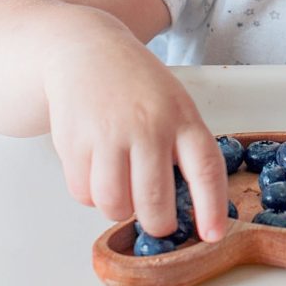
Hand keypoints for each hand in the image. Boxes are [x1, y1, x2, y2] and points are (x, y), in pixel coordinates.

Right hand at [42, 33, 230, 241]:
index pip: (205, 169)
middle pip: (155, 201)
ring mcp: (108, 134)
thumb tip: (191, 206)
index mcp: (181, 117)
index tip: (211, 235)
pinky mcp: (74, 141)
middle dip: (158, 224)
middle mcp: (147, 126)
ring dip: (119, 210)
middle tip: (158, 221)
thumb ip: (184, 147)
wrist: (86, 50)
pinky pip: (83, 193)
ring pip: (114, 205)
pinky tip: (97, 171)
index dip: (210, 208)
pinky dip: (90, 195)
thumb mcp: (174, 104)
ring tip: (124, 191)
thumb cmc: (137, 85)